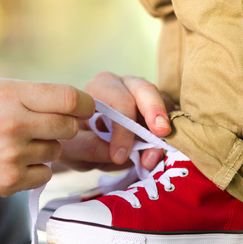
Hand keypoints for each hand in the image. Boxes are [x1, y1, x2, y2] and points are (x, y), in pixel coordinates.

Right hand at [0, 77, 94, 198]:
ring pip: (56, 151)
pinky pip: (44, 174)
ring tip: (15, 144)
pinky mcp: (9, 181)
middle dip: (63, 126)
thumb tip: (74, 103)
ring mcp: (11, 155)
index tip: (85, 109)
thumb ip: (30, 93)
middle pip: (69, 127)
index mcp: (10, 95)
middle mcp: (13, 124)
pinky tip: (12, 162)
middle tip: (44, 127)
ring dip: (44, 148)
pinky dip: (34, 169)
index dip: (85, 105)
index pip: (70, 99)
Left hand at [59, 72, 175, 171]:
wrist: (80, 140)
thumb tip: (118, 155)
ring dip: (163, 133)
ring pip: (163, 106)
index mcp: (102, 86)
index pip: (119, 102)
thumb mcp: (71, 146)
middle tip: (161, 134)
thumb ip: (89, 147)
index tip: (119, 157)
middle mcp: (126, 85)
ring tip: (154, 157)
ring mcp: (146, 98)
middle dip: (155, 112)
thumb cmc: (74, 137)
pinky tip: (162, 153)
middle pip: (146, 90)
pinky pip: (171, 120)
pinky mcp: (158, 113)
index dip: (123, 130)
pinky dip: (170, 137)